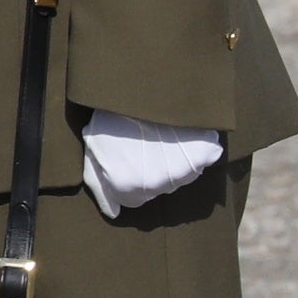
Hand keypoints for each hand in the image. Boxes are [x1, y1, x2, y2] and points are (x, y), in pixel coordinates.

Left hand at [78, 108, 221, 219]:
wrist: (138, 86)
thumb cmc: (111, 116)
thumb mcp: (94, 149)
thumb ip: (99, 185)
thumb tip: (114, 211)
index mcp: (127, 188)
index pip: (134, 200)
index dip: (129, 178)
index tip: (128, 158)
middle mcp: (157, 186)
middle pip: (160, 186)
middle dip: (151, 168)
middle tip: (144, 141)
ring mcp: (182, 170)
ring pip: (181, 174)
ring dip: (173, 158)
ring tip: (161, 133)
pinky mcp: (203, 153)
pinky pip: (203, 158)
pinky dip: (196, 146)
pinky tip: (182, 131)